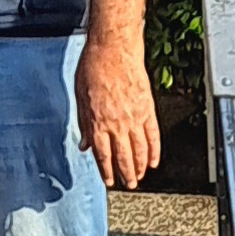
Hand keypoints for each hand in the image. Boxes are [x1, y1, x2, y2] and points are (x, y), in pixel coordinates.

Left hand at [77, 34, 158, 191]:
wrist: (114, 50)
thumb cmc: (94, 68)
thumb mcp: (80, 97)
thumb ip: (84, 124)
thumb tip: (85, 144)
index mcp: (98, 122)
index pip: (103, 155)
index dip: (106, 171)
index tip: (109, 181)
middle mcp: (117, 124)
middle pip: (124, 157)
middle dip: (126, 174)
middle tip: (128, 184)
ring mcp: (135, 118)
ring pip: (140, 151)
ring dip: (140, 167)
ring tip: (140, 177)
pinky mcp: (148, 110)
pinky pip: (153, 136)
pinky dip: (154, 151)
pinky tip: (153, 161)